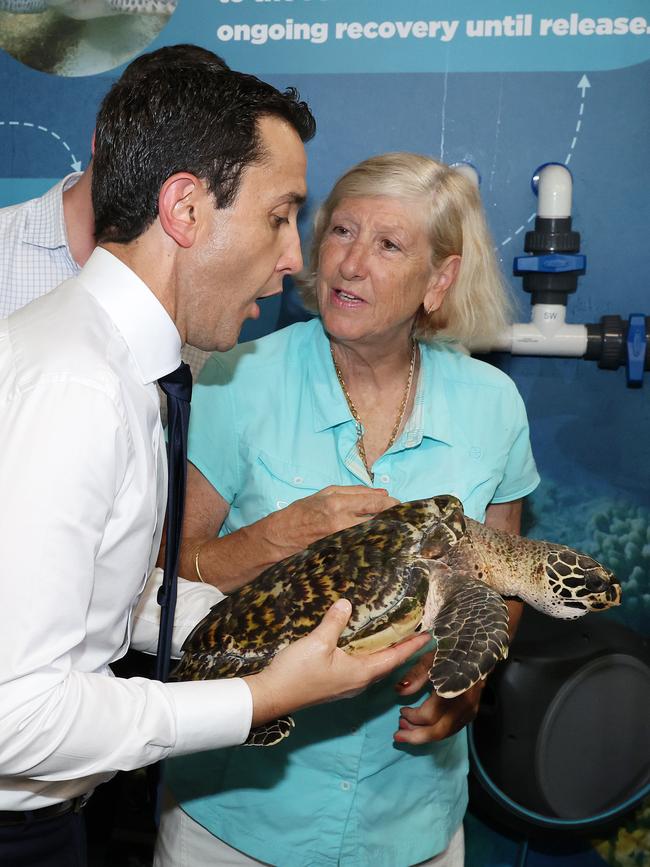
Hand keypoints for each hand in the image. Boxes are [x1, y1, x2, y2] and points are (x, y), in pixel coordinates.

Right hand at [245, 599, 429, 726]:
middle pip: (388, 663)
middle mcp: (359, 681)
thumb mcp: (318, 642)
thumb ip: (335, 622)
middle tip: (414, 630)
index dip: (412, 645)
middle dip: (402, 648)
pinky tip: (363, 643)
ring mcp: (347, 684)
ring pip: (374, 666)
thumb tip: (348, 603)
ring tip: (394, 634)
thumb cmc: (298, 672)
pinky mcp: (336, 684)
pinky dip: (369, 654)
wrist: (273, 696)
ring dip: (386, 651)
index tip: (429, 634)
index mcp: (361, 673)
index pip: (395, 658)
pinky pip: (361, 667)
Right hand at [267, 486, 398, 554]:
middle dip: (393, 520)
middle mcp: (341, 523)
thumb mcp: (325, 494)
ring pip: (374, 536)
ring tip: (393, 532)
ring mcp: (341, 541)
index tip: (402, 507)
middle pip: (379, 521)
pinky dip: (372, 544)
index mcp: (337, 504)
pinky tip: (378, 543)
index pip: (376, 504)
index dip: (393, 506)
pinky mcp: (340, 555)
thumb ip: (355, 493)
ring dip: (385, 533)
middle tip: (403, 521)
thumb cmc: (301, 513)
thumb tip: (382, 495)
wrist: (279, 538)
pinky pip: (363, 548)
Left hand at [393, 651, 484, 743]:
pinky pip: (453, 729)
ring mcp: (470, 710)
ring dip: (425, 735)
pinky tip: (425, 727)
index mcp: (451, 689)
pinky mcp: (472, 712)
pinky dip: (437, 731)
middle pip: (438, 731)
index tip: (401, 711)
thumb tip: (399, 692)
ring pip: (446, 733)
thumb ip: (415, 675)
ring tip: (408, 730)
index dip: (412, 717)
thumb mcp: (430, 657)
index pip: (429, 715)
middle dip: (416, 736)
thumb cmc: (451, 651)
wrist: (478, 649)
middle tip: (399, 734)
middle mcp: (463, 704)